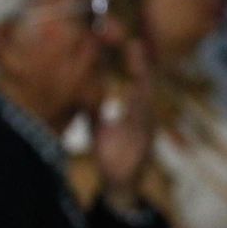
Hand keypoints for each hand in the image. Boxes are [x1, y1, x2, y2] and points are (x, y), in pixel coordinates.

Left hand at [93, 39, 155, 209]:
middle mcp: (144, 118)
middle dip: (141, 66)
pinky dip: (138, 114)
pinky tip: (133, 99)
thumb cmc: (112, 154)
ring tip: (137, 68)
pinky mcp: (142, 148)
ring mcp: (146, 132)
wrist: (120, 185)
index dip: (135, 62)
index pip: (137, 81)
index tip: (129, 42)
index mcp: (135, 111)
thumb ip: (94, 109)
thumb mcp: (100, 127)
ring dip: (140, 85)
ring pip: (145, 104)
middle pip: (145, 86)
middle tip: (134, 45)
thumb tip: (81, 91)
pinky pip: (140, 128)